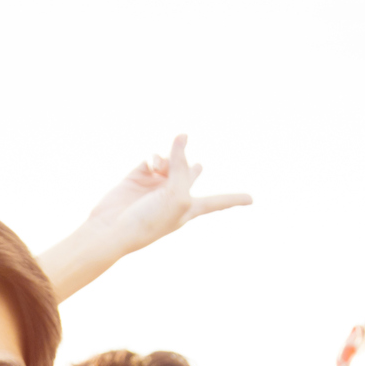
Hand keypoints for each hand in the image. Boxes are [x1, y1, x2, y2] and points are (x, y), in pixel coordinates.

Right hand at [78, 133, 250, 259]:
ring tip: (161, 166)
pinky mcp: (137, 177)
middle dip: (193, 169)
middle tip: (198, 166)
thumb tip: (182, 136)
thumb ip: (182, 165)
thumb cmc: (148, 220)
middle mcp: (174, 196)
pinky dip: (156, 158)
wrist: (112, 228)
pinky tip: (152, 165)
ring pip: (172, 161)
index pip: (217, 202)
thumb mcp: (176, 194)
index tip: (251, 200)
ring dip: (172, 158)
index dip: (234, 200)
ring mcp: (155, 186)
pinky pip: (153, 158)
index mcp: (189, 209)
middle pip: (191, 177)